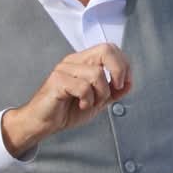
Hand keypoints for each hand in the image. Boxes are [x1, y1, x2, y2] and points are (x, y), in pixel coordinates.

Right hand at [1, 43, 131, 156]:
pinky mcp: (57, 81)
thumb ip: (112, 92)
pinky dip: (88, 101)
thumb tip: (129, 84)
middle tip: (116, 89)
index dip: (124, 65)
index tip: (124, 84)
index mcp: (83, 61)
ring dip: (100, 94)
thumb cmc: (65, 111)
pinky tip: (81, 105)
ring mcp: (64, 69)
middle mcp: (74, 61)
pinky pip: (83, 87)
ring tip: (91, 103)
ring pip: (97, 73)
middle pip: (105, 50)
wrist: (43, 124)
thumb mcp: (97, 101)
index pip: (109, 48)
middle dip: (118, 71)